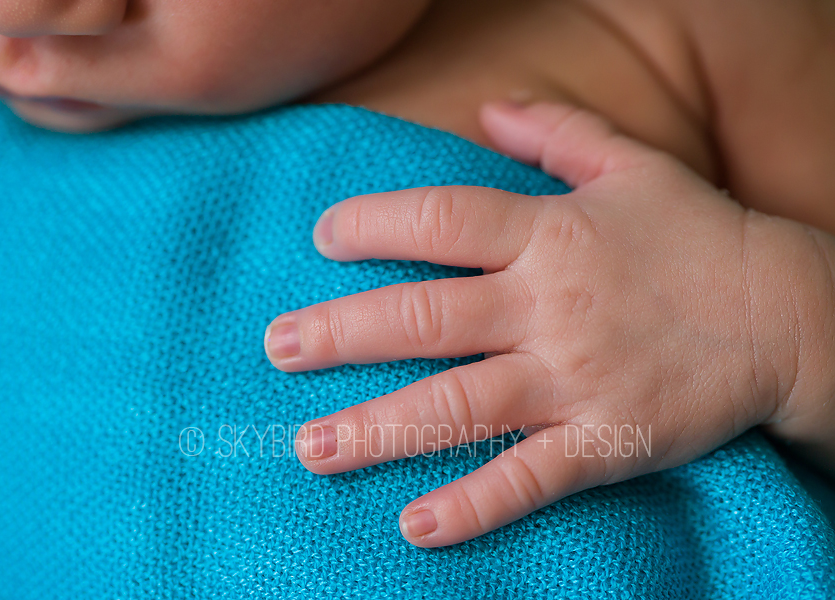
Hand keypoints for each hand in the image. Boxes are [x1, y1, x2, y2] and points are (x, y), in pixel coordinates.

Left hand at [265, 102, 834, 546]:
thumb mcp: (632, 163)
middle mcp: (551, 306)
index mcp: (551, 235)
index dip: (376, 224)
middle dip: (343, 333)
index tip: (323, 239)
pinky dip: (474, 504)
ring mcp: (576, 379)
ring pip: (459, 404)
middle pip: (426, 316)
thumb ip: (556, 129)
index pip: (443, 219)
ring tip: (311, 448)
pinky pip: (530, 478)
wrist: (790, 315)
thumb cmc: (699, 236)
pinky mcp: (607, 440)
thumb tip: (487, 107)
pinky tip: (415, 525)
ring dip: (379, 428)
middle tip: (278, 349)